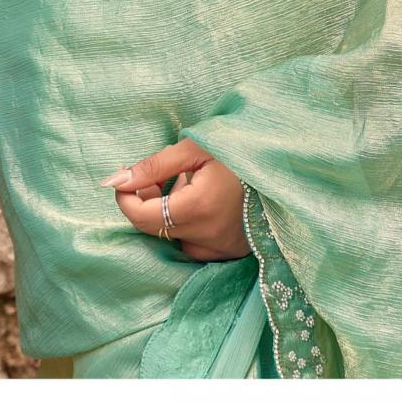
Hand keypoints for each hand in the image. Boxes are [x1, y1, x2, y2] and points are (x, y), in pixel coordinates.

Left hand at [99, 138, 248, 262]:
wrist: (285, 167)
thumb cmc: (239, 151)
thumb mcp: (196, 148)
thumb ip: (155, 165)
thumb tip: (115, 180)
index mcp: (197, 209)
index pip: (140, 216)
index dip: (125, 197)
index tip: (124, 176)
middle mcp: (206, 238)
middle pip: (155, 227)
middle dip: (145, 200)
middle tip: (154, 173)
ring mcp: (219, 250)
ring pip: (173, 235)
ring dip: (168, 211)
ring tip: (185, 182)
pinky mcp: (228, 253)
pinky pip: (193, 244)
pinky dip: (187, 223)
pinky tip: (201, 200)